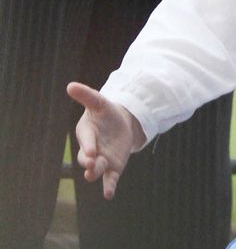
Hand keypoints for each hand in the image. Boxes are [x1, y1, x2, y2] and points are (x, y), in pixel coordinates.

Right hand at [67, 82, 144, 199]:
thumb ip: (87, 96)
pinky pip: (110, 179)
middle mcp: (92, 150)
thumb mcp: (99, 102)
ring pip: (97, 170)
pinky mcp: (113, 167)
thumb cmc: (105, 113)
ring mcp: (102, 160)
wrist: (121, 123)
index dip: (88, 145)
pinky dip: (109, 187)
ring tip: (93, 176)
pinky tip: (108, 195)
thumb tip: (70, 85)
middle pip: (87, 159)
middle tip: (90, 164)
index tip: (91, 151)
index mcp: (87, 133)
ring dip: (95, 173)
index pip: (87, 140)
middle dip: (88, 162)